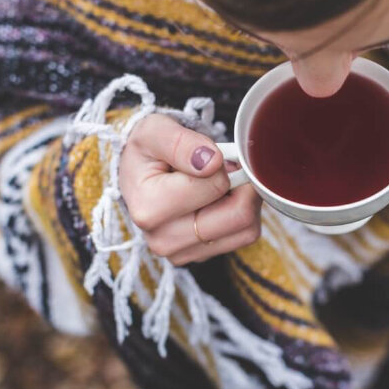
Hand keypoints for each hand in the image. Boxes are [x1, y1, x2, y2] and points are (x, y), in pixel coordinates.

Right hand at [119, 114, 261, 265]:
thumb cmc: (148, 151)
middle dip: (241, 184)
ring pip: (247, 228)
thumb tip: (211, 162)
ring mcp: (183, 253)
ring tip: (220, 183)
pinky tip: (221, 200)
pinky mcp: (202, 256)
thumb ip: (181, 142)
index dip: (220, 163)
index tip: (206, 155)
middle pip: (238, 214)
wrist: (141, 174)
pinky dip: (243, 213)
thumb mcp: (155, 131)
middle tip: (226, 167)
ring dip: (245, 199)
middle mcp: (164, 240)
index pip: (216, 184)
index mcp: (149, 209)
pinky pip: (245, 236)